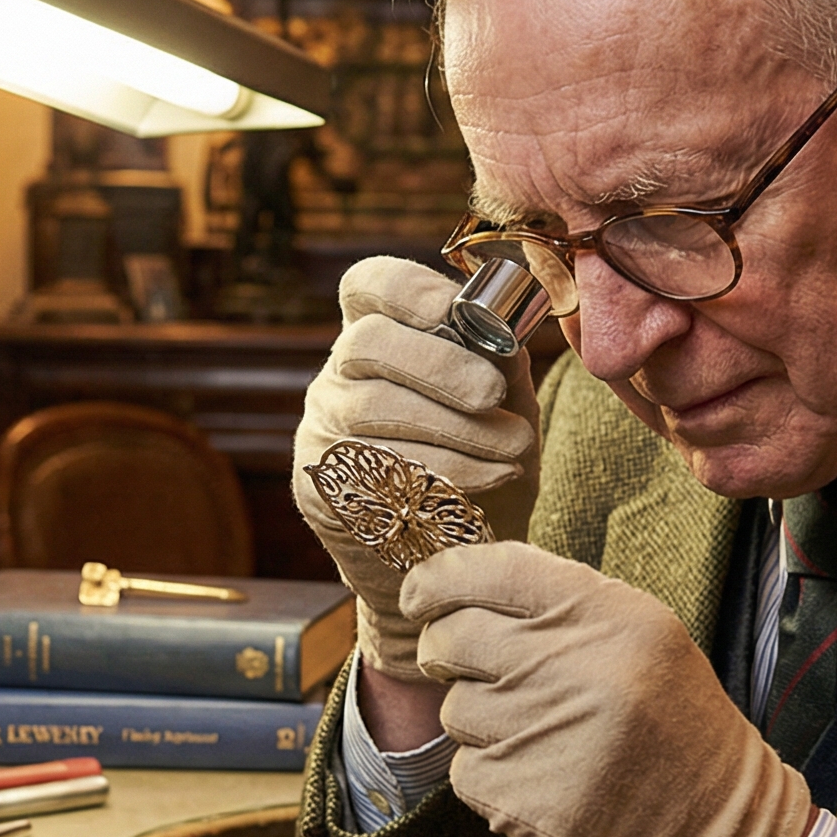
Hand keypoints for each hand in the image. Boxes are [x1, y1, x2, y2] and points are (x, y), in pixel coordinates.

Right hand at [293, 257, 538, 683]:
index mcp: (381, 334)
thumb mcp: (504, 401)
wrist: (454, 551)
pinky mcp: (322, 483)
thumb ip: (501, 359)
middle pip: (367, 344)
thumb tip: (506, 326)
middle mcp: (341, 374)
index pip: (368, 286)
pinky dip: (443, 473)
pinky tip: (492, 478)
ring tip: (514, 446)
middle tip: (492, 394)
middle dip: (438, 367)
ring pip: (372, 410)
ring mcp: (323, 427)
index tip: (449, 309)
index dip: (404, 288)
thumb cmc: (481, 458)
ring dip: (453, 428)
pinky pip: (373, 468)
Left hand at [404, 542, 817, 836]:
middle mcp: (574, 666)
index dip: (438, 579)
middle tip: (470, 669)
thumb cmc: (676, 730)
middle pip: (452, 638)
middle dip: (445, 651)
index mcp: (610, 615)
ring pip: (454, 708)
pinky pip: (465, 770)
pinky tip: (543, 779)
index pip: (490, 569)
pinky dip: (490, 776)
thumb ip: (562, 607)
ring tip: (540, 736)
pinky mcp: (521, 799)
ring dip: (479, 721)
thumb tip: (462, 586)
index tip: (421, 595)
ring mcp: (544, 735)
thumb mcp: (644, 641)